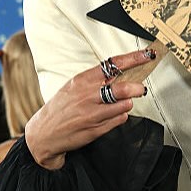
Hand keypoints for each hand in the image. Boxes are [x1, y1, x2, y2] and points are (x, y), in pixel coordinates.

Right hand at [24, 49, 155, 169]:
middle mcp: (87, 96)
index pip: (112, 65)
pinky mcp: (96, 130)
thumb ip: (95, 80)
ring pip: (124, 105)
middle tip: (140, 88)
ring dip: (127, 103)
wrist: (43, 134)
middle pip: (122, 88)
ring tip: (121, 103)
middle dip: (136, 87)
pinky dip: (120, 116)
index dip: (133, 59)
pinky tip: (113, 115)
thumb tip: (119, 72)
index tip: (146, 55)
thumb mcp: (73, 87)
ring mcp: (92, 114)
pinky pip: (119, 120)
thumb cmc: (60, 108)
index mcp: (82, 80)